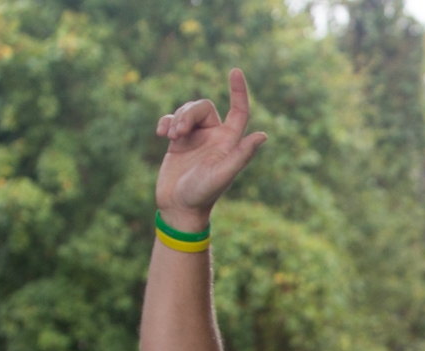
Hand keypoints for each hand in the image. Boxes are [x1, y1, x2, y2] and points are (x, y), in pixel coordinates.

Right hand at [154, 69, 267, 231]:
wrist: (178, 207)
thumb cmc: (202, 194)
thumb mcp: (222, 174)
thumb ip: (241, 155)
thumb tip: (263, 135)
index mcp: (230, 143)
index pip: (239, 111)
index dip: (239, 91)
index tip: (235, 70)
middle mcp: (215, 138)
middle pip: (203, 107)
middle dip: (188, 113)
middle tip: (178, 132)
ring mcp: (196, 138)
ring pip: (187, 111)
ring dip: (176, 119)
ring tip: (170, 136)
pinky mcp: (178, 142)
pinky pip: (172, 119)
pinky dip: (166, 122)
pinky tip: (161, 134)